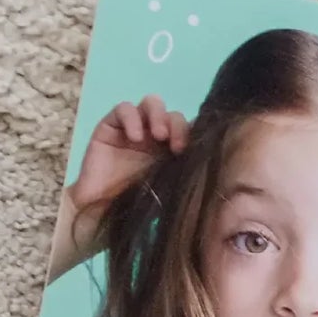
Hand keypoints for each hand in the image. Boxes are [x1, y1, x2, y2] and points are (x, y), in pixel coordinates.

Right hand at [49, 97, 189, 280]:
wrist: (100, 213)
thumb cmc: (136, 204)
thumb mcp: (168, 191)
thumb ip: (185, 176)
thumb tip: (217, 172)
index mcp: (171, 149)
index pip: (188, 128)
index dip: (193, 134)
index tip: (193, 152)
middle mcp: (154, 136)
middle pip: (172, 114)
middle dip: (177, 125)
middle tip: (176, 145)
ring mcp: (133, 128)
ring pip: (151, 103)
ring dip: (158, 115)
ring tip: (158, 135)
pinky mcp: (110, 126)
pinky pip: (123, 109)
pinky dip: (131, 117)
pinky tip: (135, 137)